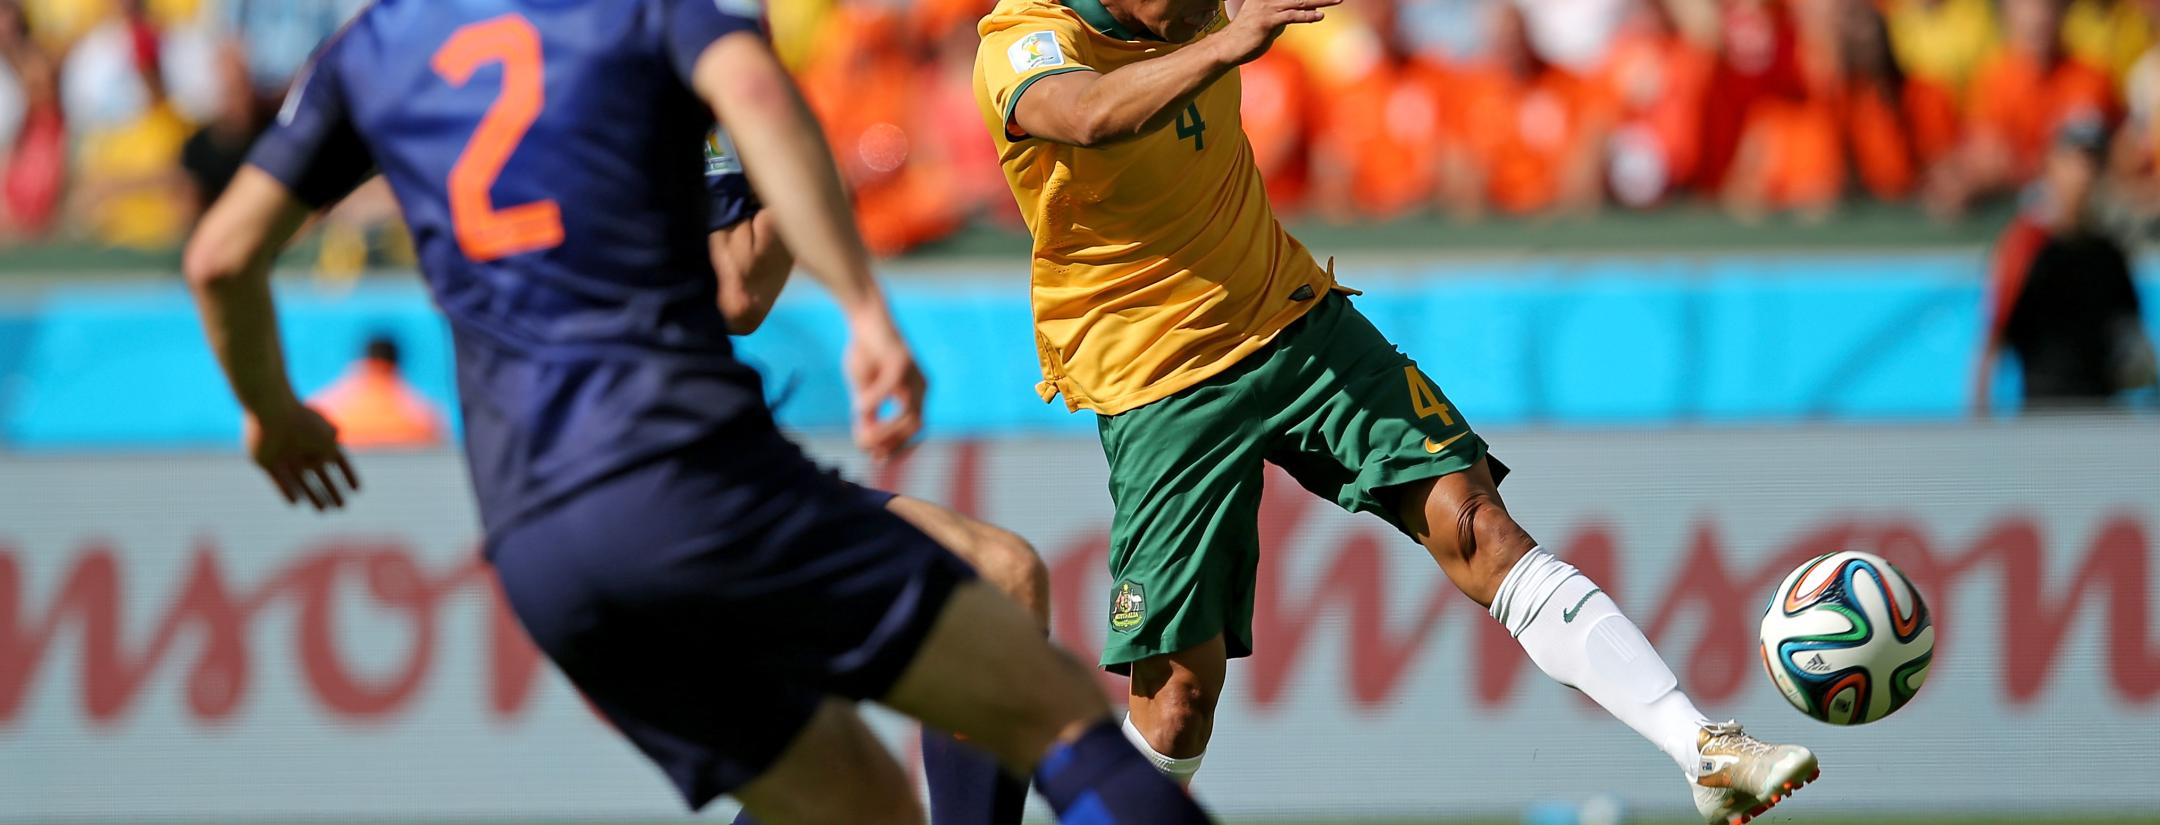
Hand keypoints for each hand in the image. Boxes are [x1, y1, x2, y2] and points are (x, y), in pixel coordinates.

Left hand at [246, 402, 359, 510]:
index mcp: (320, 440)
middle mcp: (303, 449)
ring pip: (301, 482)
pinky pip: (279, 481)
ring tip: (324, 511)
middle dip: (333, 491)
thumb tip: (330, 464)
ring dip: (314, 496)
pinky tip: (296, 502)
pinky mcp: (266, 462)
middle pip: (321, 475)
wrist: (271, 412)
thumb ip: (331, 455)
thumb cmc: (304, 423)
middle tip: (342, 506)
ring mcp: (285, 456)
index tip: (358, 490)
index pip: (339, 462)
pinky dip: (287, 491)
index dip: (348, 475)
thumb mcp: (327, 440)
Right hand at [842, 310, 925, 460]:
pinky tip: (858, 406)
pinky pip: (890, 390)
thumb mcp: (863, 391)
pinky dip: (874, 402)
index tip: (880, 459)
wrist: (864, 317)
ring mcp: (914, 374)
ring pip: (910, 416)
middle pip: (917, 427)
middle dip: (894, 444)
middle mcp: (921, 386)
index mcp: (916, 394)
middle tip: (872, 452)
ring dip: (885, 429)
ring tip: (863, 432)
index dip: (901, 449)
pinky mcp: (901, 360)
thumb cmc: (864, 353)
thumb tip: (864, 443)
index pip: (917, 430)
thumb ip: (867, 415)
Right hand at [1209, 0, 1341, 65]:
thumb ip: (1282, 16)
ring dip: (1320, 1)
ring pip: (1299, 2)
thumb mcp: (1267, 23)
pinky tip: (1319, 16)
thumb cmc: (1246, 38)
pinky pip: (1291, 16)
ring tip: (1336, 0)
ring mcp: (1267, 8)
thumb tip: (1299, 16)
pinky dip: (1307, 16)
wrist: (1227, 47)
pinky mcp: (1267, 21)